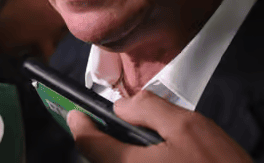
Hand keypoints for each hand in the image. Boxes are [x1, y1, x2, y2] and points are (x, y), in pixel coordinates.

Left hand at [67, 90, 252, 162]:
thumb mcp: (187, 126)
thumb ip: (148, 108)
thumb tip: (121, 106)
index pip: (88, 144)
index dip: (80, 124)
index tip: (76, 113)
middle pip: (101, 160)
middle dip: (105, 140)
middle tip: (113, 124)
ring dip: (123, 154)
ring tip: (142, 140)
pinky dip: (138, 162)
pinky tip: (162, 157)